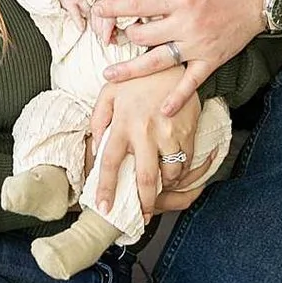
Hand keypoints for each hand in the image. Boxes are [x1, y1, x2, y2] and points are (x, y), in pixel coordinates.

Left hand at [86, 74, 203, 223]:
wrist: (170, 64)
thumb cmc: (136, 81)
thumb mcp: (108, 93)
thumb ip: (98, 120)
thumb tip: (94, 146)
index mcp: (121, 124)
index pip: (109, 162)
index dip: (106, 188)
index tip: (104, 207)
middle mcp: (145, 133)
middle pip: (145, 178)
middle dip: (144, 203)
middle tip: (141, 218)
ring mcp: (169, 134)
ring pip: (169, 174)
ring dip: (164, 188)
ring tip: (157, 194)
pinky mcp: (187, 133)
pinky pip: (185, 163)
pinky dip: (180, 175)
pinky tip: (173, 177)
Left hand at [93, 0, 268, 114]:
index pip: (137, 4)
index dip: (113, 8)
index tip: (97, 9)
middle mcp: (186, 25)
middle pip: (143, 35)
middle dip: (124, 35)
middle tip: (112, 36)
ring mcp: (198, 45)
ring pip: (158, 61)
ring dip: (132, 70)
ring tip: (110, 77)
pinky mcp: (212, 59)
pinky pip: (193, 82)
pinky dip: (179, 97)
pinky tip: (164, 110)